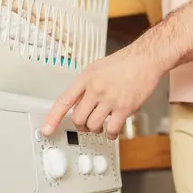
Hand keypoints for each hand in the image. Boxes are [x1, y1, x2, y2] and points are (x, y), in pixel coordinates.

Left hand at [41, 45, 163, 139]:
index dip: (53, 117)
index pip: (64, 100)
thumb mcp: (97, 68)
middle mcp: (96, 89)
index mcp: (86, 78)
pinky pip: (111, 129)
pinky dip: (110, 134)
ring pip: (93, 125)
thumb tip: (77, 103)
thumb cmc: (124, 62)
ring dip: (96, 129)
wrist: (146, 58)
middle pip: (78, 118)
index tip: (47, 129)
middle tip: (86, 123)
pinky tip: (112, 130)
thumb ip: (86, 85)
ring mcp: (110, 99)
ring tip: (102, 124)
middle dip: (81, 124)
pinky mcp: (125, 108)